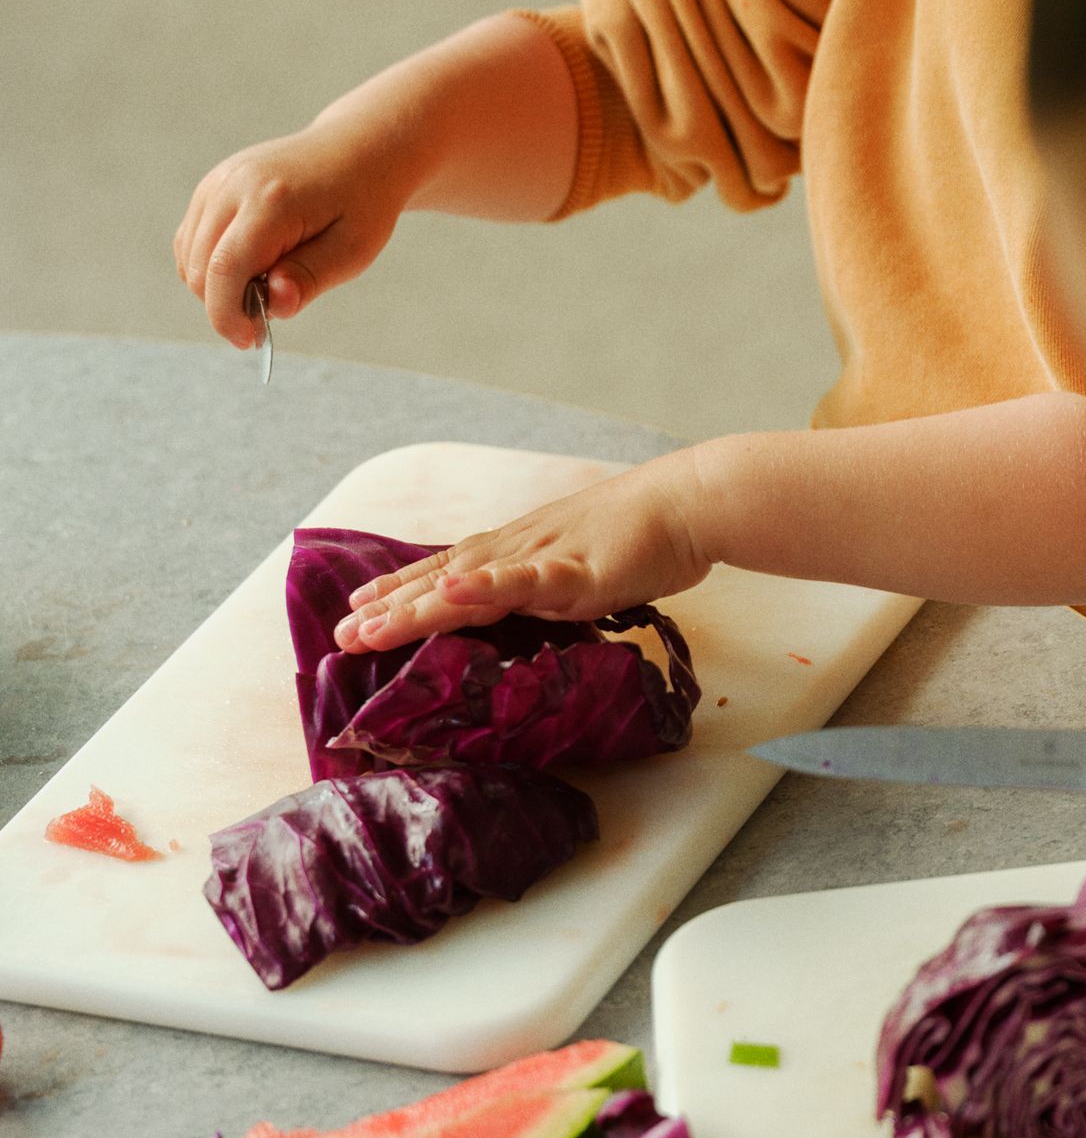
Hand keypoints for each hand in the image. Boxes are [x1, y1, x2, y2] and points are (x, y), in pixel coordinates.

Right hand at [175, 120, 415, 348]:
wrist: (357, 150)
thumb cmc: (362, 202)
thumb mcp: (354, 249)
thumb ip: (310, 278)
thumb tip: (274, 305)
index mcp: (271, 201)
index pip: (224, 269)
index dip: (227, 314)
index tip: (248, 340)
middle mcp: (234, 186)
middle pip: (199, 267)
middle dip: (224, 304)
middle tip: (267, 314)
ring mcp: (218, 181)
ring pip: (188, 256)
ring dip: (216, 285)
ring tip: (265, 285)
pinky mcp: (212, 185)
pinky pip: (191, 239)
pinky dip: (209, 264)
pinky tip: (250, 267)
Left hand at [333, 453, 710, 650]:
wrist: (690, 503)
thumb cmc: (645, 535)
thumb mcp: (583, 565)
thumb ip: (549, 586)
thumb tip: (525, 606)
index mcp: (520, 549)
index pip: (449, 569)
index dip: (403, 588)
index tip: (359, 606)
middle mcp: (520, 549)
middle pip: (444, 580)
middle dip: (392, 608)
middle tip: (342, 635)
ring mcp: (545, 558)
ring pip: (471, 585)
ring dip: (418, 604)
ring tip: (373, 624)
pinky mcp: (579, 572)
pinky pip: (527, 581)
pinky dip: (488, 585)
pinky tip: (454, 590)